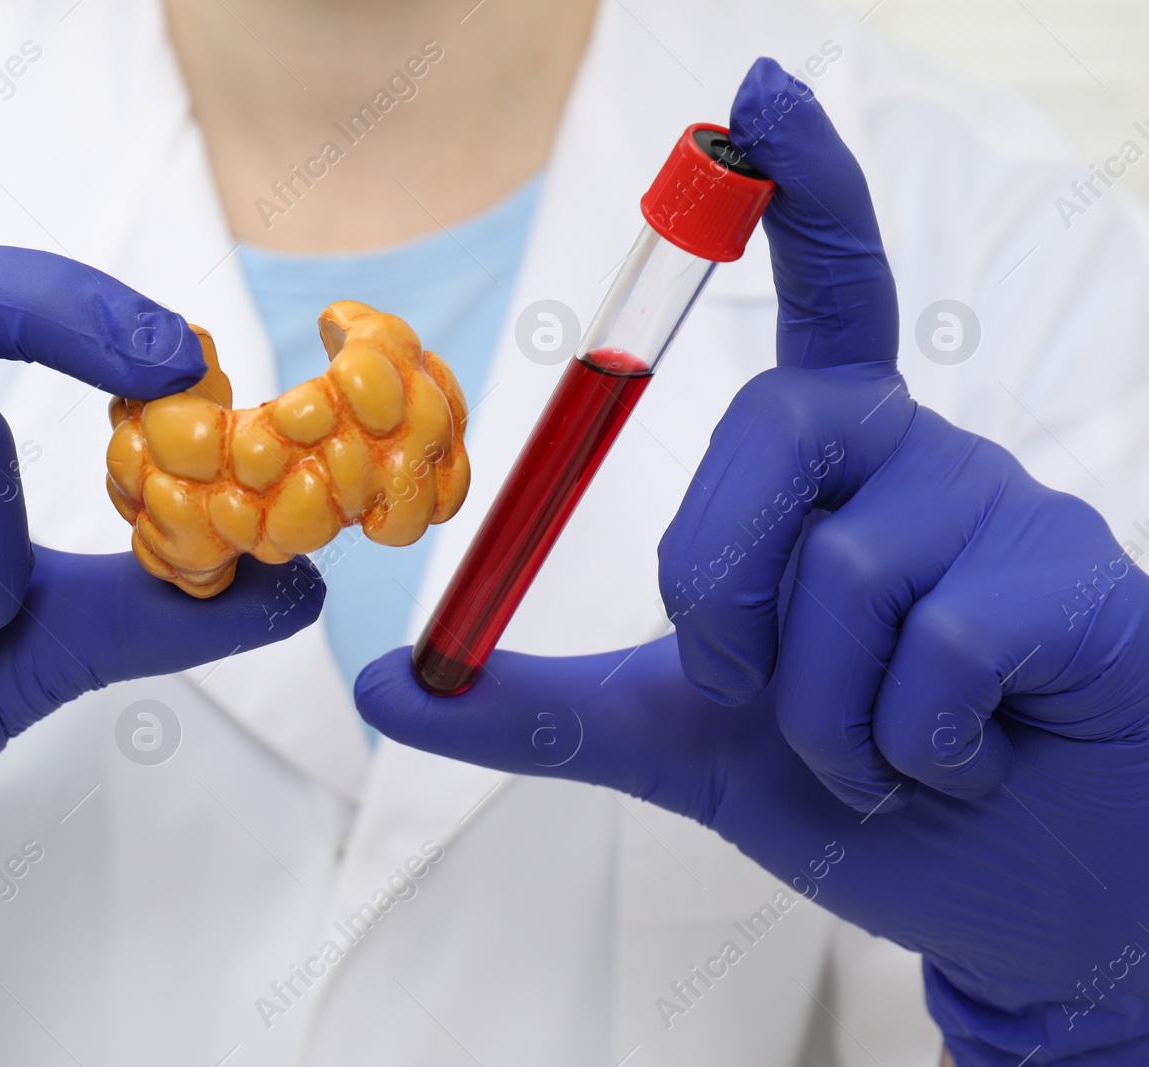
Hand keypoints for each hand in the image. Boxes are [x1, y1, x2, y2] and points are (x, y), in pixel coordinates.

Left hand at [358, 60, 1148, 1064]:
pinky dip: (907, 747)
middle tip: (770, 699)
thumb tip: (382, 686)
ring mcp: (1003, 507)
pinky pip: (938, 644)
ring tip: (877, 754)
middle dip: (722, 601)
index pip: (821, 293)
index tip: (758, 98)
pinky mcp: (1080, 580)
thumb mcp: (676, 739)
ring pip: (842, 568)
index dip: (797, 189)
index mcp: (826, 466)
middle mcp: (912, 453)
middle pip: (763, 437)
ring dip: (821, 715)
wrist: (1015, 886)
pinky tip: (957, 760)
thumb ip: (534, 706)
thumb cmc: (864, 785)